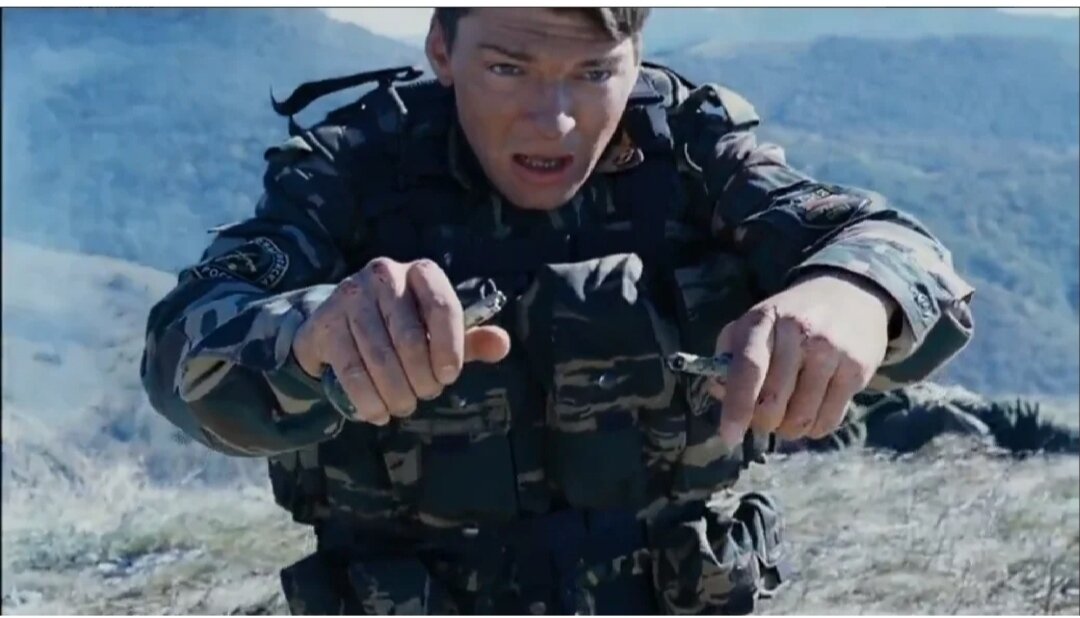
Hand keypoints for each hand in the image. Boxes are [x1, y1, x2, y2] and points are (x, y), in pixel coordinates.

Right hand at [292, 257, 510, 424]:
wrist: (339, 323)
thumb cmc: (401, 326)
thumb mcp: (439, 330)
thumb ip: (471, 340)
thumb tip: (502, 345)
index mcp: (421, 272)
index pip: (443, 308)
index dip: (450, 348)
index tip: (450, 376)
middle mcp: (384, 275)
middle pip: (409, 337)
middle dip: (422, 377)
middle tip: (426, 394)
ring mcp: (350, 296)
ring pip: (379, 357)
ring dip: (396, 392)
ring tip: (404, 406)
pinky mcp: (326, 323)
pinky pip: (351, 369)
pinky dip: (368, 399)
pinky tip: (378, 413)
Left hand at [711, 271, 895, 446]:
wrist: (849, 294)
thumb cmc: (789, 318)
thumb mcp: (753, 324)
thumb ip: (728, 358)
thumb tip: (721, 395)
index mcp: (763, 321)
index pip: (748, 369)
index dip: (736, 407)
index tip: (729, 436)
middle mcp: (798, 333)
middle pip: (772, 402)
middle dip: (762, 422)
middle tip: (764, 417)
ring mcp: (830, 351)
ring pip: (801, 418)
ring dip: (789, 428)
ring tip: (788, 414)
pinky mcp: (856, 369)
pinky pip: (828, 420)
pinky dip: (814, 428)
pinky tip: (811, 411)